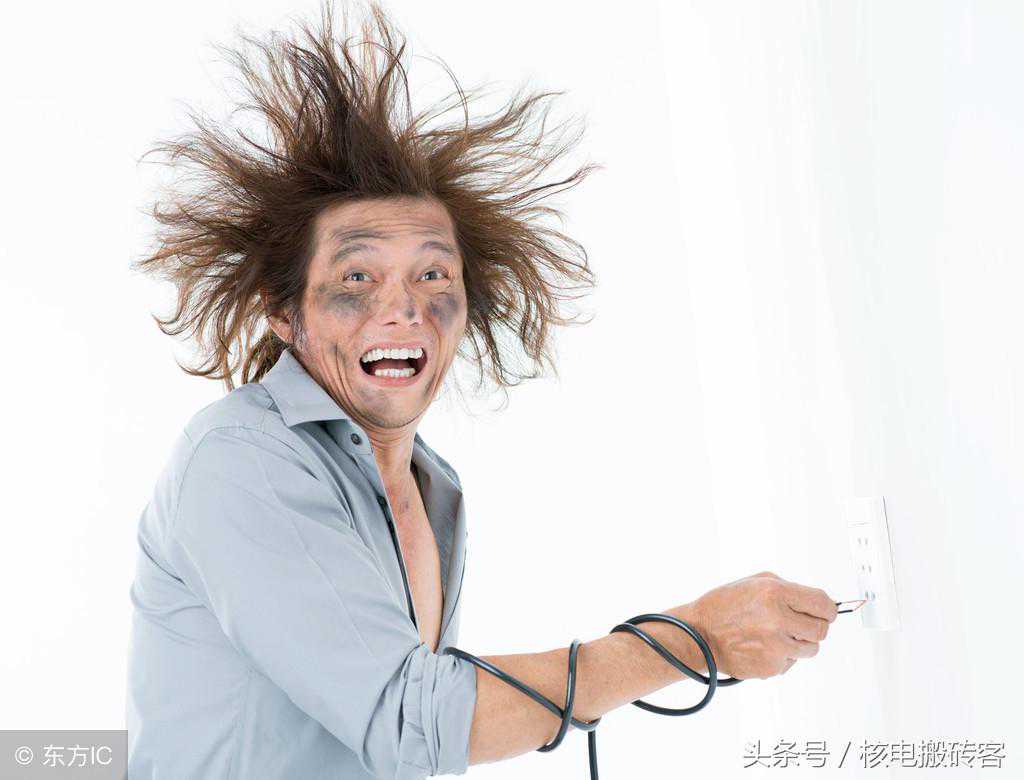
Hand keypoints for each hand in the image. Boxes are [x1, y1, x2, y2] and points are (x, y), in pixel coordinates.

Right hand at [689, 571, 837, 679]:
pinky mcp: (772, 668)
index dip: (828, 608)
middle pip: (822, 629)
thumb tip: (818, 602)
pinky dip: (783, 655)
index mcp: (775, 594)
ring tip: (778, 635)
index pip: (823, 603)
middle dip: (815, 625)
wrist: (698, 635)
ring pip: (811, 648)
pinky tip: (764, 647)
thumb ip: (789, 589)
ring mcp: (776, 647)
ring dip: (800, 642)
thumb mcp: (755, 582)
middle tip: (801, 623)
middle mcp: (778, 620)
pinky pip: (792, 662)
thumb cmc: (724, 606)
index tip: (826, 611)